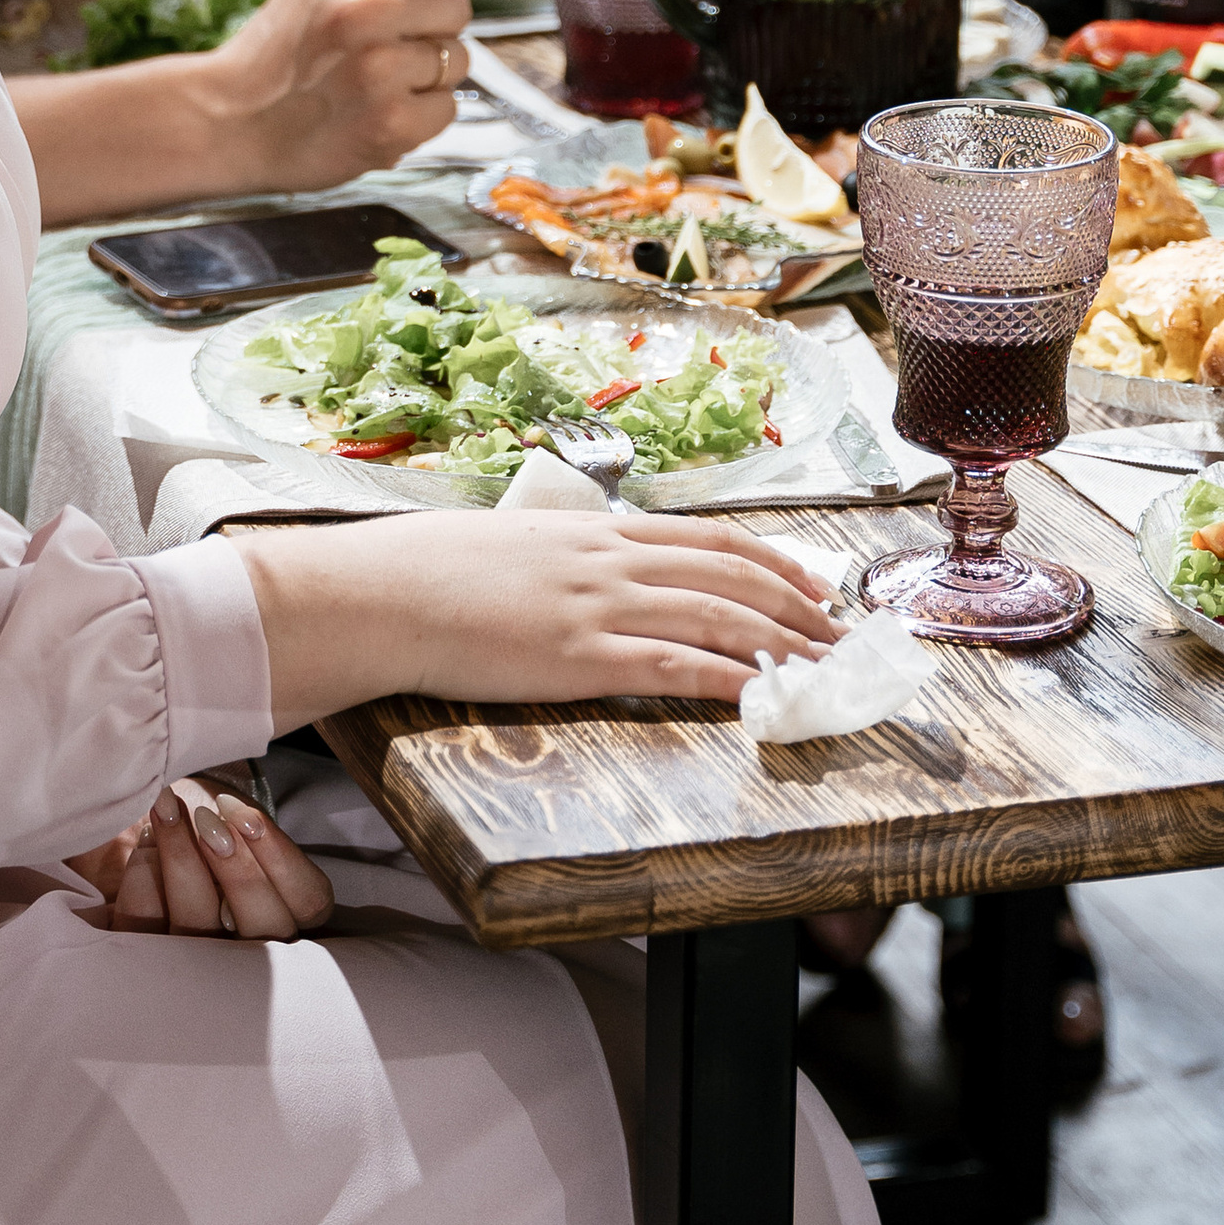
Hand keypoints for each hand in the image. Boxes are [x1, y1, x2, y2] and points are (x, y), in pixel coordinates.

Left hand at [69, 779, 334, 937]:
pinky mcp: (146, 958)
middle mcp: (253, 953)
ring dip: (183, 859)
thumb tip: (233, 815)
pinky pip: (144, 926)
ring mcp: (198, 965)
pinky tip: (144, 840)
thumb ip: (249, 827)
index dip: (279, 857)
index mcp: (290, 915)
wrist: (152, 837)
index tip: (242, 811)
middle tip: (208, 818)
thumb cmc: (204, 827)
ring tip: (167, 808)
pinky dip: (144, 876)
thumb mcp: (236, 822)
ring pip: (198, 927)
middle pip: (263, 926)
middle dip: (236, 867)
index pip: (309, 902)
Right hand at [197, 0, 487, 191]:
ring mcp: (379, 71)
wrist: (228, 123)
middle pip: (458, 6)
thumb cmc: (283, 47)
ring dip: (425, 76)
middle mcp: (365, 9)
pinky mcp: (390, 126)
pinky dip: (418, 117)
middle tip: (372, 48)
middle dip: (427, 28)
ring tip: (371, 83)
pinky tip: (374, 114)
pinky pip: (447, 109)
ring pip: (457, 60)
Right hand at [228, 508, 839, 727]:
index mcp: (594, 529)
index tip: (809, 580)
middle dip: (798, 604)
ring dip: (784, 643)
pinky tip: (766, 695)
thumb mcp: (508, 545)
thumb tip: (575, 573)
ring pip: (720, 617)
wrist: (382, 590)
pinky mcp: (583, 655)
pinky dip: (732, 679)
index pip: (708, 537)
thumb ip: (557, 558)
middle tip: (841, 633)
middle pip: (732, 575)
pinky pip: (677, 666)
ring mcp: (600, 605)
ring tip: (826, 669)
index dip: (772, 559)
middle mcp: (610, 559)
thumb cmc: (427, 570)